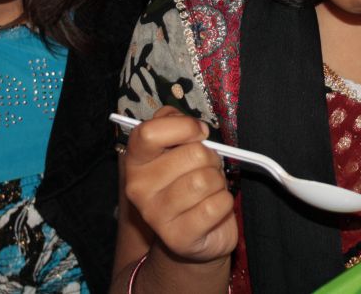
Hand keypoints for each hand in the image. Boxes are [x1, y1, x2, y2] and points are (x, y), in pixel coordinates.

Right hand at [122, 106, 236, 264]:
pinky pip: (217, 205)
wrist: (193, 233)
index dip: (185, 127)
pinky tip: (213, 207)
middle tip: (206, 168)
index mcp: (135, 160)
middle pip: (192, 154)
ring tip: (209, 188)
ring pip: (206, 180)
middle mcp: (138, 188)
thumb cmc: (186, 181)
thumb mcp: (175, 146)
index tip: (199, 133)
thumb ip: (175, 123)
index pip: (150, 132)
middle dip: (211, 157)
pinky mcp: (178, 237)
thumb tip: (195, 126)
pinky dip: (225, 202)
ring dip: (218, 181)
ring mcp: (156, 215)